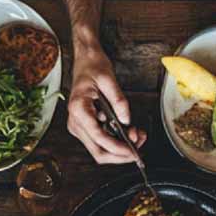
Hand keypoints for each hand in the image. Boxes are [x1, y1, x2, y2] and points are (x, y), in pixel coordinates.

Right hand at [67, 42, 145, 163]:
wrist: (84, 60)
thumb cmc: (93, 67)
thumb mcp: (109, 79)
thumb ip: (118, 101)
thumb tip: (126, 120)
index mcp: (78, 109)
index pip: (99, 138)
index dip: (117, 148)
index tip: (133, 150)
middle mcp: (75, 122)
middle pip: (98, 152)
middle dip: (120, 154)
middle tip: (139, 147)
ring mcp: (79, 126)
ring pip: (100, 150)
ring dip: (119, 150)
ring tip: (137, 136)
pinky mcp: (85, 127)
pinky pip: (101, 142)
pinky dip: (116, 142)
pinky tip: (129, 133)